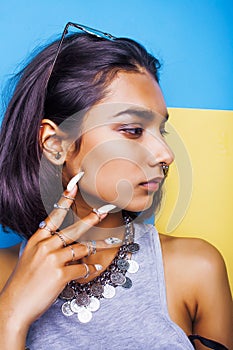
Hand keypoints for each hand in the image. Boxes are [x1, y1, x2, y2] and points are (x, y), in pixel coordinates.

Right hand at [0, 184, 117, 338]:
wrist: (14, 305)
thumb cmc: (23, 281)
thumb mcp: (30, 256)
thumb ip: (45, 244)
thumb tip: (62, 240)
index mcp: (37, 239)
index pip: (54, 215)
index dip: (65, 200)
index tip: (74, 187)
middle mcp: (45, 246)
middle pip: (73, 229)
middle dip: (91, 219)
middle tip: (104, 210)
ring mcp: (52, 260)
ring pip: (82, 248)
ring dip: (99, 246)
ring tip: (112, 241)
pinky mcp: (60, 274)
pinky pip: (81, 268)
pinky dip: (90, 268)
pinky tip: (95, 268)